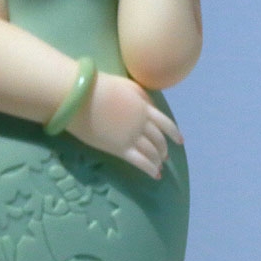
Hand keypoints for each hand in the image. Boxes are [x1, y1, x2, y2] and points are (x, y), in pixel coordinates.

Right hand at [65, 72, 182, 177]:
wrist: (80, 97)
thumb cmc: (100, 87)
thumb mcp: (127, 86)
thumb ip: (142, 97)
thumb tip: (151, 107)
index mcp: (145, 108)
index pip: (166, 123)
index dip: (174, 133)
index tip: (180, 141)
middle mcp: (143, 123)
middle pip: (159, 139)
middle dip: (163, 149)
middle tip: (165, 156)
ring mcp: (132, 137)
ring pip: (152, 151)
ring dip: (157, 160)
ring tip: (159, 167)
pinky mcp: (120, 149)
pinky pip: (140, 161)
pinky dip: (150, 169)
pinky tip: (155, 175)